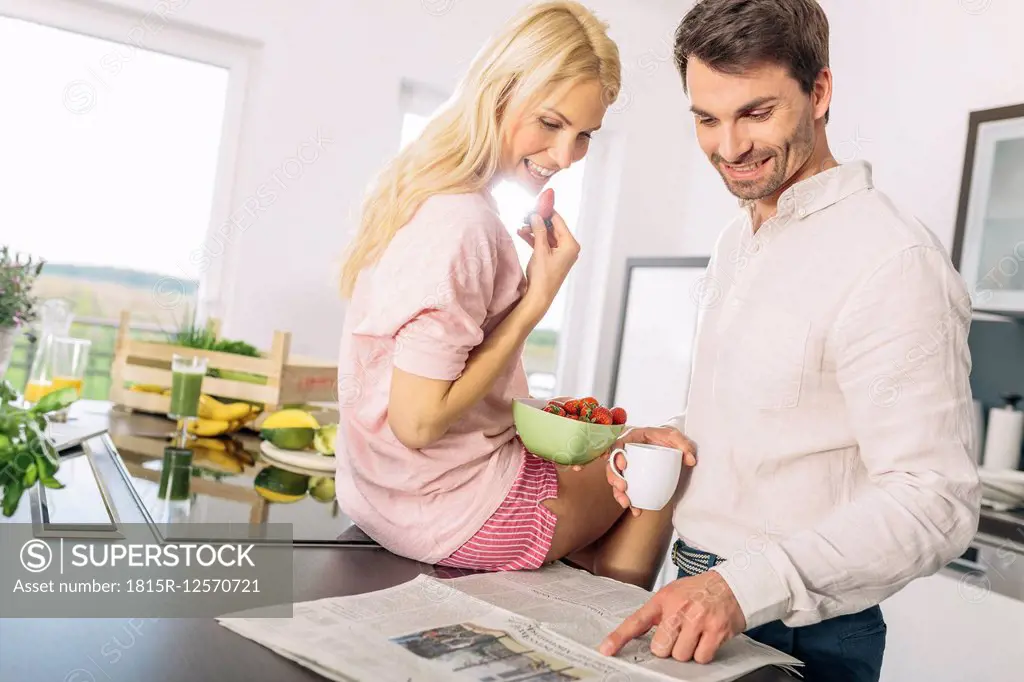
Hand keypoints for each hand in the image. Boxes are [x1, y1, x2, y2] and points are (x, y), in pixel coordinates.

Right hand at [519, 208, 578, 323]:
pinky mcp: (554, 258)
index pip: (559, 221)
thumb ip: (539, 230)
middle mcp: (569, 248)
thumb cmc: (543, 276)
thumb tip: (536, 215)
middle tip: (525, 216)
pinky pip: (545, 244)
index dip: (547, 211)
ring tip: (520, 227)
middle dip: (538, 222)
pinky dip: (535, 239)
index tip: (536, 204)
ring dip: (534, 231)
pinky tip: (522, 234)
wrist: (539, 297)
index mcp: (571, 244)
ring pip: (547, 236)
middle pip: (553, 228)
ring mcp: (562, 253)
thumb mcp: (540, 250)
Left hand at [599, 571, 745, 663]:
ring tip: (695, 634)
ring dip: (687, 651)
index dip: (619, 637)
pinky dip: (703, 653)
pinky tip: (706, 638)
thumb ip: (658, 612)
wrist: (734, 584)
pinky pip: (701, 657)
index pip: (636, 620)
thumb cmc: (701, 590)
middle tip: (679, 634)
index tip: (606, 649)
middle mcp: (679, 608)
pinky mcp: (716, 631)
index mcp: (664, 598)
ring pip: (680, 655)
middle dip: (668, 647)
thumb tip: (639, 634)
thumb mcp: (674, 593)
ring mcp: (698, 619)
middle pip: (660, 648)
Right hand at [604, 426, 696, 515]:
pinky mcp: (632, 479)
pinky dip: (630, 501)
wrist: (668, 446)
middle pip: (612, 465)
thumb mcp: (675, 437)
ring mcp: (628, 468)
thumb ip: (683, 444)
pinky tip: (635, 510)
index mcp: (631, 439)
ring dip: (618, 493)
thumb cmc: (667, 438)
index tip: (622, 465)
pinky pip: (627, 491)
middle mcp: (625, 453)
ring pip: (617, 481)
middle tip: (622, 488)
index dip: (615, 455)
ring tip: (626, 503)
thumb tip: (691, 460)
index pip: (617, 445)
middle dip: (614, 478)